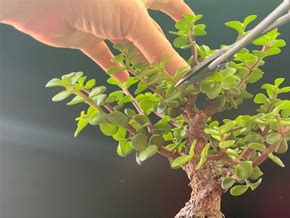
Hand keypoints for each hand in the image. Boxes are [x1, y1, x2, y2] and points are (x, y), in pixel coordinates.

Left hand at [0, 0, 193, 79]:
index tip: (192, 28)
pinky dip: (114, 68)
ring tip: (154, 84)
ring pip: (128, 46)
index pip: (168, 2)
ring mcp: (103, 21)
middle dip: (161, 52)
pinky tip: (126, 81)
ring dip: (140, 65)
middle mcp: (124, 6)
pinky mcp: (85, 35)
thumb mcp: (136, 23)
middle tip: (174, 72)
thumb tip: (185, 75)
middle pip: (149, 32)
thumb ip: (161, 51)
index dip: (181, 15)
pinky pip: (103, 55)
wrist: (45, 1)